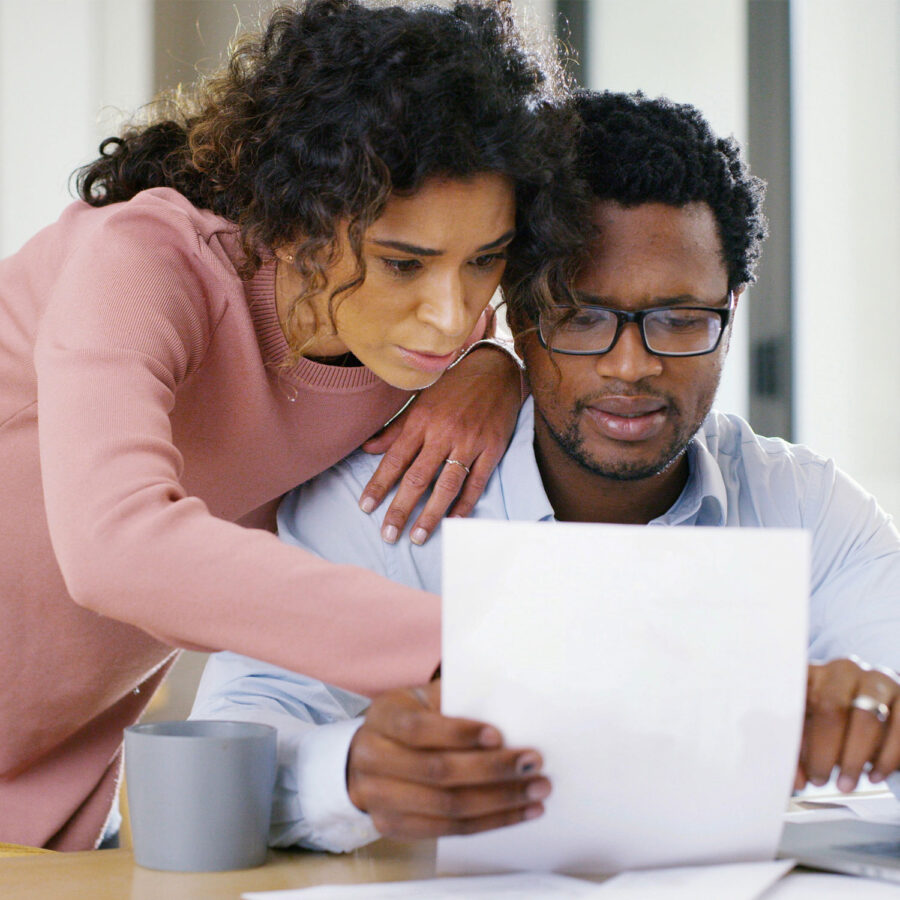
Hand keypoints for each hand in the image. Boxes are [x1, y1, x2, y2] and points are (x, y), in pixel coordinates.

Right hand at [347, 681, 548, 838]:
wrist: (367, 757)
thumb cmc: (408, 719)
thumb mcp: (422, 699)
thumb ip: (455, 700)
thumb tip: (507, 707)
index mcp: (383, 717)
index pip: (419, 728)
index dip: (459, 733)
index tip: (498, 734)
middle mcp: (373, 758)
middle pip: (438, 771)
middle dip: (492, 770)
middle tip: (532, 763)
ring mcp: (379, 798)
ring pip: (448, 807)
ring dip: (500, 801)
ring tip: (537, 791)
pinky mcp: (394, 827)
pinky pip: (449, 829)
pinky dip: (490, 822)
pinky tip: (520, 812)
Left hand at [358, 345, 521, 544]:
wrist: (496, 369)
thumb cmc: (454, 386)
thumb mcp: (420, 401)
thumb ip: (395, 428)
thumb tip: (367, 448)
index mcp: (421, 421)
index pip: (394, 460)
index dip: (378, 485)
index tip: (365, 507)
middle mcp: (443, 433)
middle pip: (417, 478)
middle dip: (400, 509)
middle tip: (388, 535)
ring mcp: (469, 442)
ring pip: (446, 485)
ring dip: (431, 514)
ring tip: (417, 537)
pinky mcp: (493, 448)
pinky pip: (477, 482)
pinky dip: (465, 503)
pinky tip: (454, 521)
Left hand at [796, 658, 899, 792]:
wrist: (878, 711)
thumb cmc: (836, 723)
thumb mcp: (812, 729)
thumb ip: (800, 749)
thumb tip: (795, 779)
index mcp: (812, 674)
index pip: (796, 696)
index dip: (793, 733)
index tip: (794, 766)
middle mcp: (843, 670)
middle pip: (831, 706)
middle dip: (824, 749)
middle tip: (820, 780)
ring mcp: (876, 680)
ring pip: (866, 717)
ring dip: (854, 757)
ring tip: (846, 784)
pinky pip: (899, 725)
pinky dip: (887, 757)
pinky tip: (875, 776)